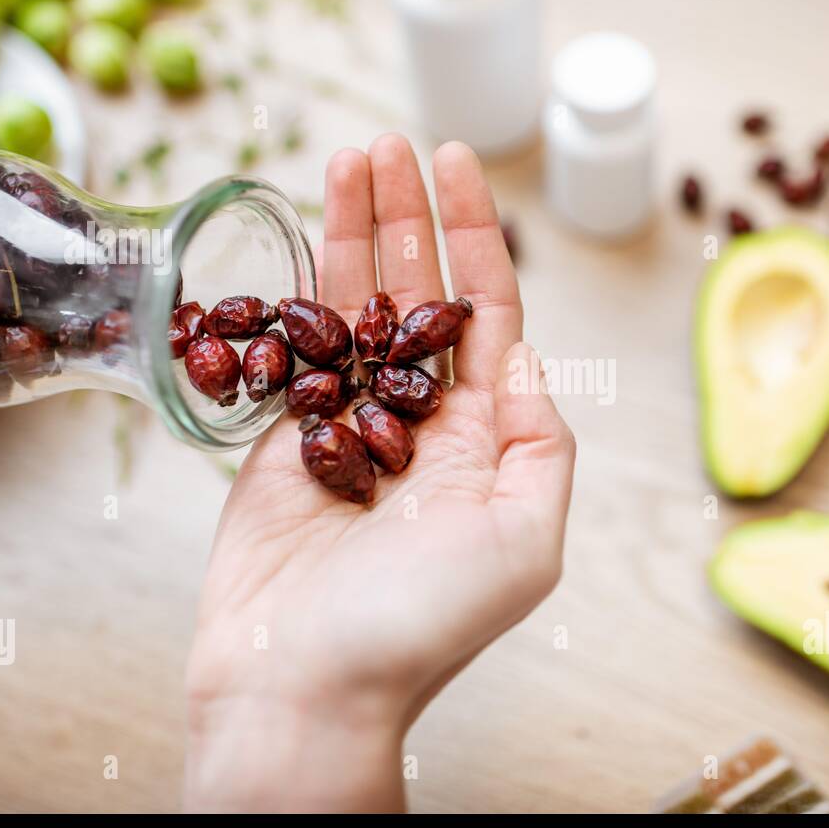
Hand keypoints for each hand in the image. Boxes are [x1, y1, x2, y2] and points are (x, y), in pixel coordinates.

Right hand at [184, 135, 575, 810]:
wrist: (303, 685)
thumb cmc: (422, 625)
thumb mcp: (528, 540)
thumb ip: (543, 441)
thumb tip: (528, 357)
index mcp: (489, 439)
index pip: (489, 313)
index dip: (476, 236)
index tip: (456, 165)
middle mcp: (424, 422)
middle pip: (421, 292)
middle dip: (413, 215)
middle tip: (397, 142)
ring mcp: (351, 423)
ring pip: (358, 305)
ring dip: (355, 229)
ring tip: (351, 155)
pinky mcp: (285, 435)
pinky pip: (299, 345)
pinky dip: (300, 285)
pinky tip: (302, 230)